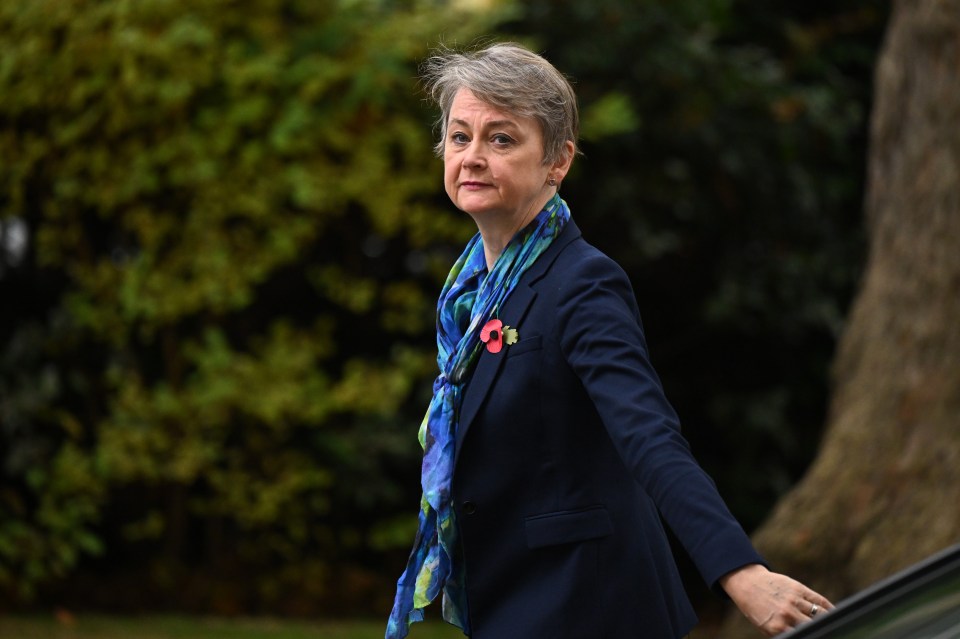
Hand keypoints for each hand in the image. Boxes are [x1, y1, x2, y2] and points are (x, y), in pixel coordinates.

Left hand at [719, 563, 833, 635]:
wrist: (748, 584)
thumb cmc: (758, 610)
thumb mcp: (767, 628)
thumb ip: (785, 635)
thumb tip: (803, 635)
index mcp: (777, 627)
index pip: (804, 636)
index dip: (815, 635)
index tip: (821, 635)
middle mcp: (786, 614)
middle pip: (815, 626)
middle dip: (823, 629)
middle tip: (830, 631)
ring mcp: (793, 600)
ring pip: (821, 614)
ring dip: (829, 620)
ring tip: (835, 624)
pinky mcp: (798, 588)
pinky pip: (819, 600)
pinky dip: (829, 608)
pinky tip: (834, 613)